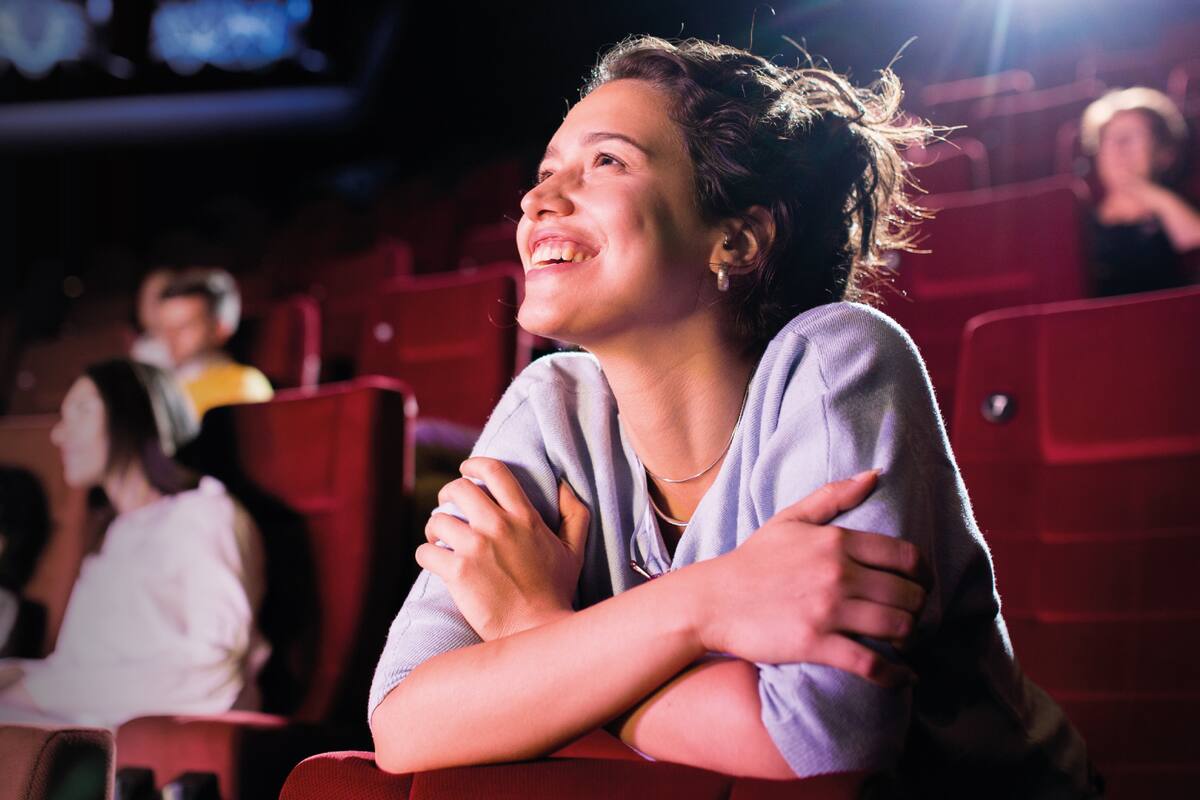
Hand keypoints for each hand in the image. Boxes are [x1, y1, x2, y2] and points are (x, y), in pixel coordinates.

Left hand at [416, 457, 589, 641]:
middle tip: (447, 507)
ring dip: (435, 529)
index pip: (494, 471)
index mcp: (524, 517)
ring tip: (440, 541)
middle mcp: (498, 526)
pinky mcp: (457, 572)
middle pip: (458, 489)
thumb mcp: (574, 550)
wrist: (536, 632)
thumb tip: (563, 485)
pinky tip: (436, 563)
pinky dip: (426, 555)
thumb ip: (575, 513)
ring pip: (437, 520)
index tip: (466, 469)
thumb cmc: (556, 592)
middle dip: (447, 494)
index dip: (475, 465)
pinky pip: (425, 551)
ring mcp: (476, 548)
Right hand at [687, 470, 925, 686]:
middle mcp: (838, 574)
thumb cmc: (753, 559)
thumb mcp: (790, 519)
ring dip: (909, 638)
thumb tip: (875, 474)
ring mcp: (828, 610)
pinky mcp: (816, 644)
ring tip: (904, 642)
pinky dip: (894, 674)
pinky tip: (901, 676)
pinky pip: (871, 662)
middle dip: (918, 609)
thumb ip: (834, 495)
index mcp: (837, 541)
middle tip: (912, 617)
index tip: (920, 586)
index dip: (924, 575)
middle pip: (909, 594)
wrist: (713, 600)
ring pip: (898, 626)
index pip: (907, 556)